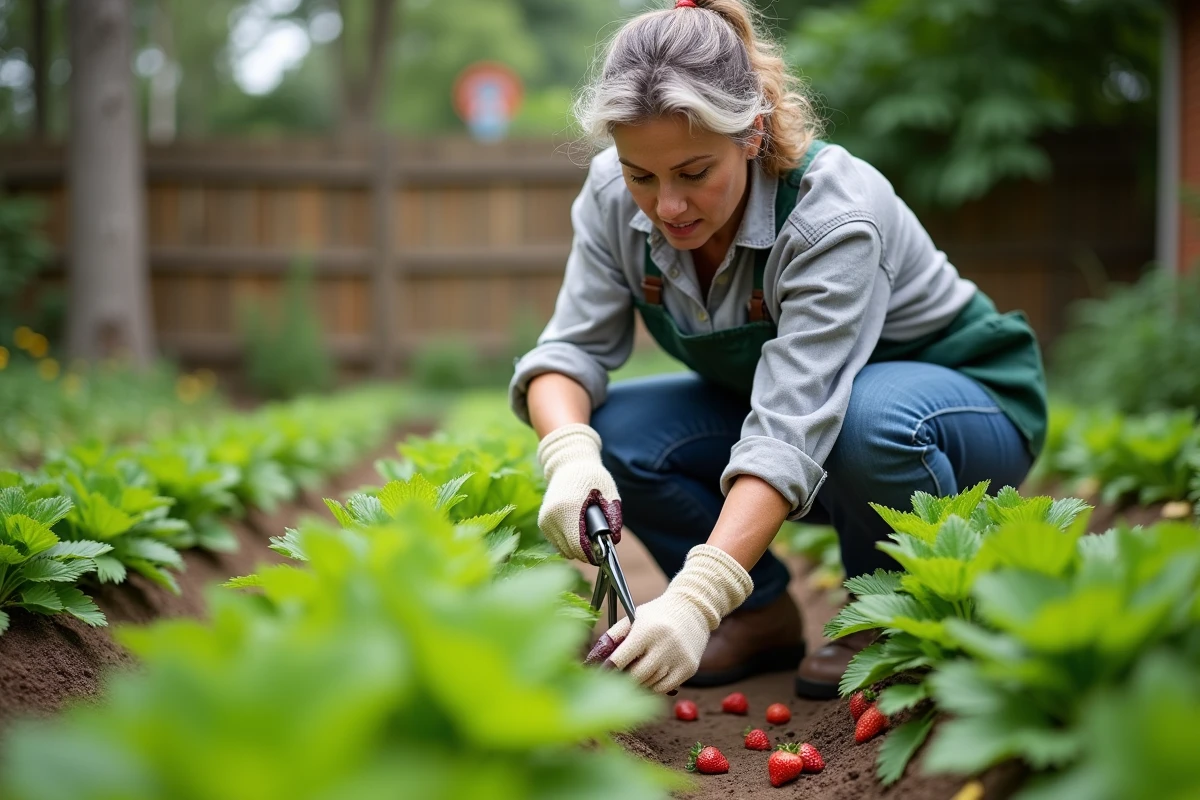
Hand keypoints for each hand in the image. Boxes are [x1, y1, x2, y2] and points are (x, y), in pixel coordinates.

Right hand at [536, 423, 621, 563]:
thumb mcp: (608, 492)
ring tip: (588, 533)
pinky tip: (577, 530)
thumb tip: (614, 540)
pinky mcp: (543, 523)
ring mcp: (545, 520)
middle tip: (598, 541)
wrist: (568, 464)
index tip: (604, 550)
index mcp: (568, 508)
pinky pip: (557, 543)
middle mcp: (552, 516)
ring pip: (563, 550)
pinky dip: (568, 541)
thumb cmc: (591, 477)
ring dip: (576, 547)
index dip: (593, 553)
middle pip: (571, 551)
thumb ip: (614, 516)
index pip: (578, 546)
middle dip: (586, 551)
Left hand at [604, 544, 752, 693]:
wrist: (692, 610)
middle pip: (635, 676)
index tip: (598, 674)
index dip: (607, 669)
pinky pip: (664, 688)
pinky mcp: (689, 669)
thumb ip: (613, 637)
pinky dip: (653, 686)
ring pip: (649, 685)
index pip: (620, 658)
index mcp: (646, 631)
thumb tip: (591, 659)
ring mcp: (678, 659)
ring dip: (638, 683)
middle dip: (622, 679)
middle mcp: (664, 645)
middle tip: (614, 677)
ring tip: (634, 672)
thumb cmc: (656, 616)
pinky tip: (649, 676)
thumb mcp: (633, 618)